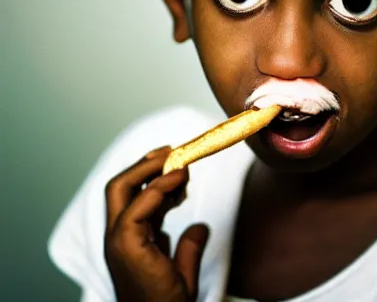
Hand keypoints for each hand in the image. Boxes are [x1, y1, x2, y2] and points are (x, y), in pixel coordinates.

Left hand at [104, 146, 208, 301]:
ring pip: (126, 194)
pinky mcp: (130, 242)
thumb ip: (190, 250)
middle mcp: (117, 239)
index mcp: (127, 247)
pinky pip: (138, 207)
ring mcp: (121, 239)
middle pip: (119, 188)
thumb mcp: (184, 283)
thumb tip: (199, 226)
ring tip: (175, 163)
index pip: (139, 201)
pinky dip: (155, 193)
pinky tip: (176, 190)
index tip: (184, 168)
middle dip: (143, 166)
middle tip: (169, 152)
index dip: (162, 180)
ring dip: (149, 174)